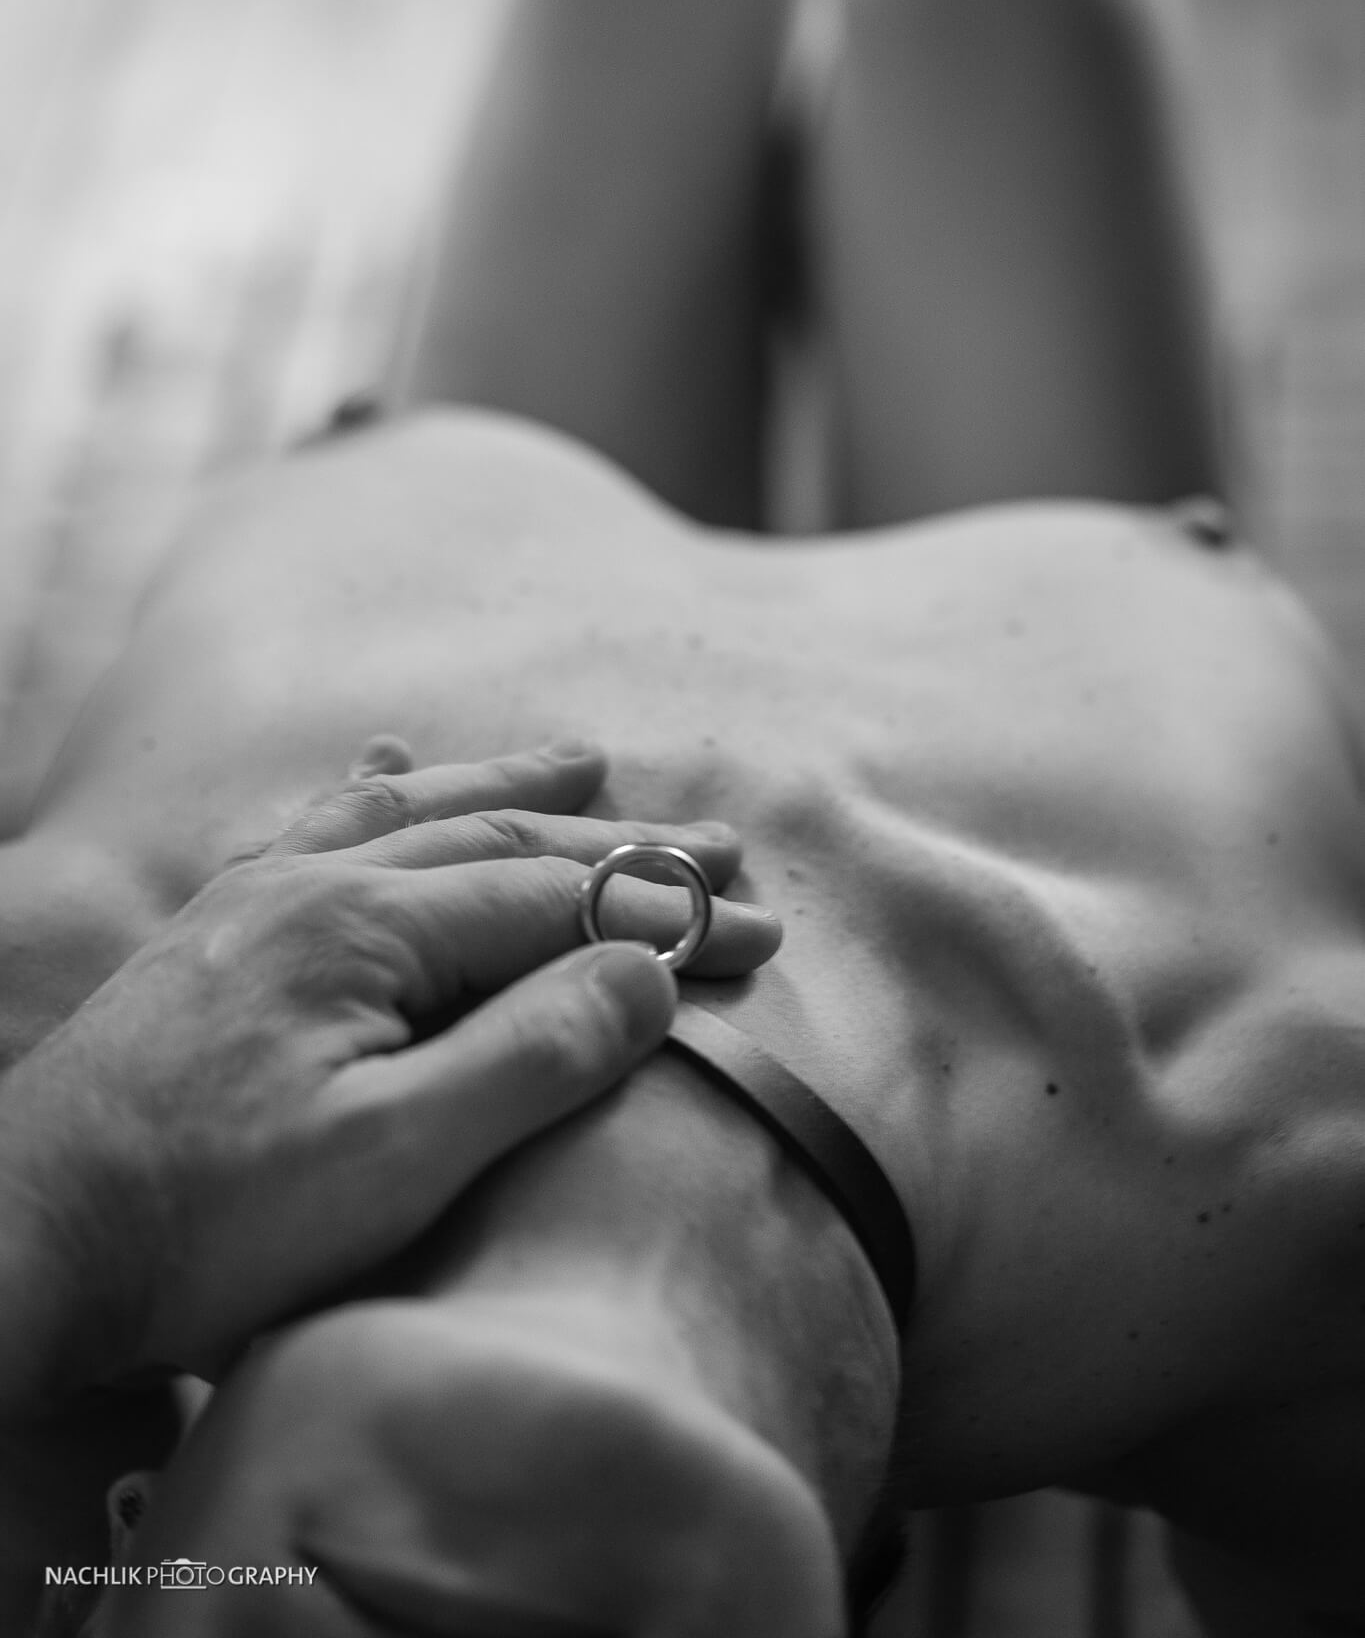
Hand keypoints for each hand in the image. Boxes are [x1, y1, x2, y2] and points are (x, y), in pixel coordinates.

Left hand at [0, 740, 778, 1412]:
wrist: (27, 1234)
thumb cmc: (210, 1218)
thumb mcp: (395, 1157)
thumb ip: (530, 1055)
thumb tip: (647, 969)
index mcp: (367, 926)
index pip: (559, 903)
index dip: (671, 916)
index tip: (767, 932)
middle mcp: (315, 884)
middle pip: (502, 841)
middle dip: (624, 845)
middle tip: (727, 841)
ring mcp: (259, 900)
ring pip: (414, 814)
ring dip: (510, 788)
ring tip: (585, 759)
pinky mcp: (218, 934)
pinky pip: (314, 829)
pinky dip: (374, 793)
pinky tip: (383, 768)